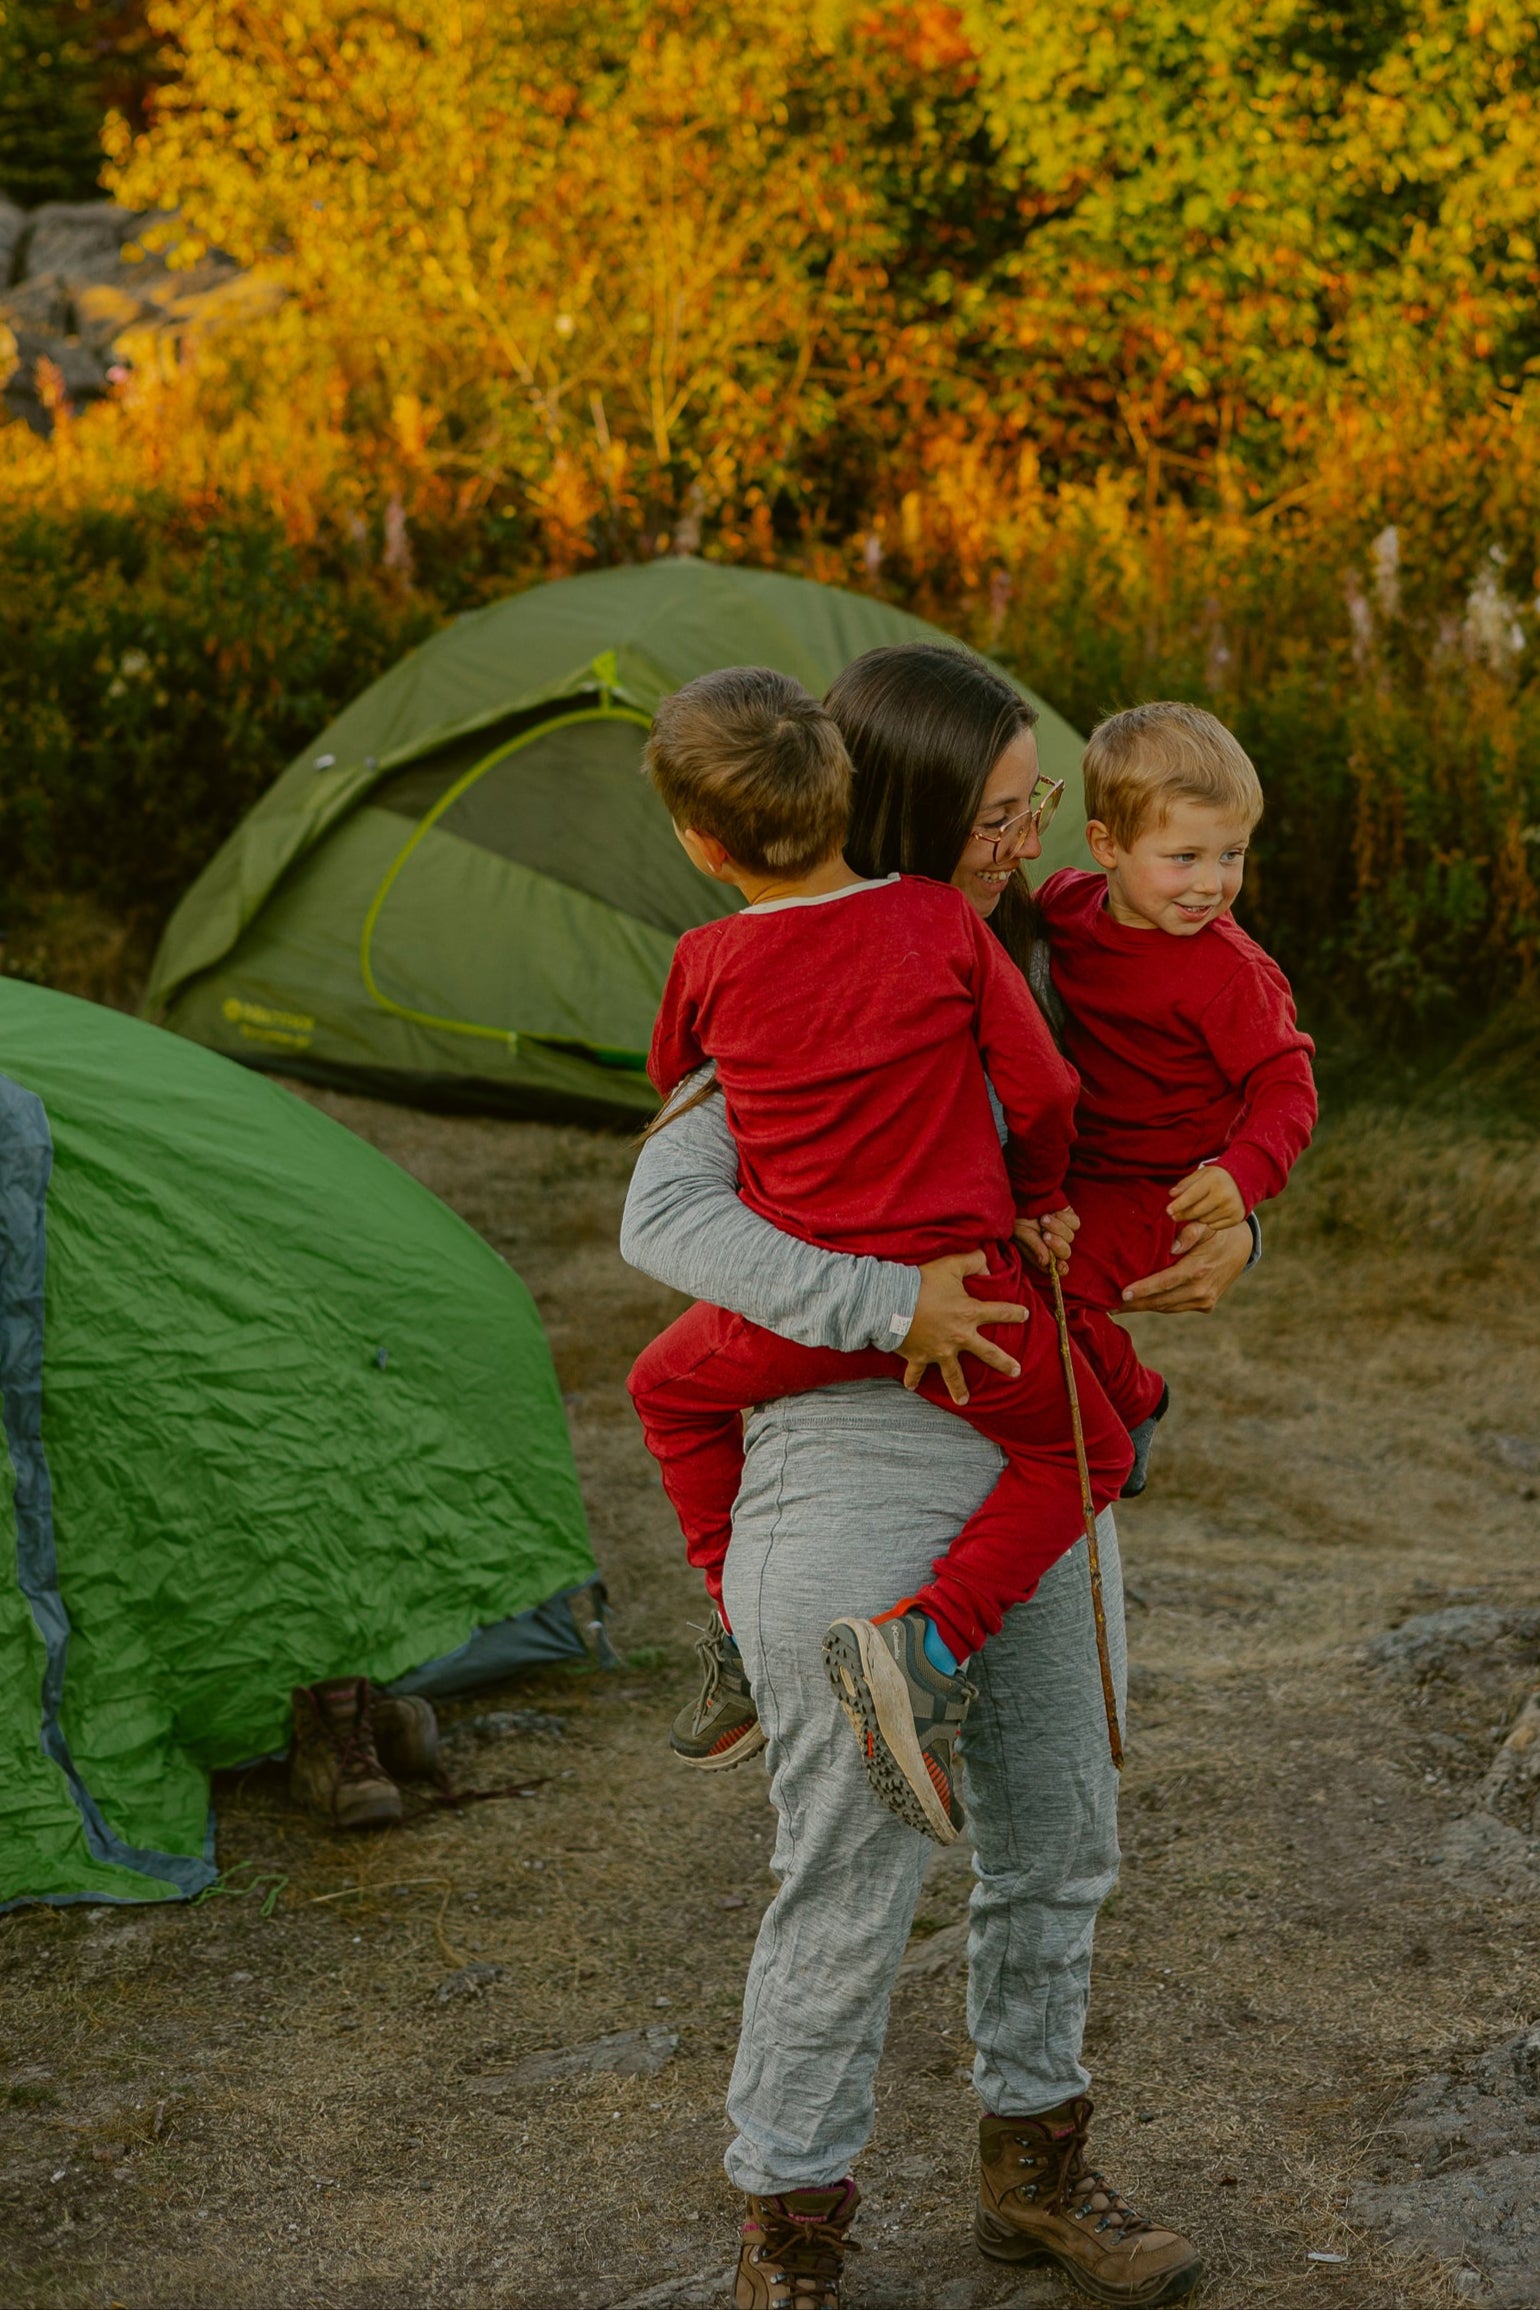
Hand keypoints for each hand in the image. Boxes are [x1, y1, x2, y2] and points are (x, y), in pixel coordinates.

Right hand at [898, 1250, 1027, 1405]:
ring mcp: (939, 1350)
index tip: (1024, 1315)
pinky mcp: (919, 1356)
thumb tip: (987, 1262)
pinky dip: (913, 1378)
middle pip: (987, 1353)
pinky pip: (916, 1371)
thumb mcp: (950, 1265)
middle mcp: (959, 1336)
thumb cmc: (921, 1282)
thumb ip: (972, 1261)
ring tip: (964, 1401)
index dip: (1014, 1312)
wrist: (890, 1302)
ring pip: (954, 1373)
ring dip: (959, 1388)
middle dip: (1003, 1362)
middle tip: (1016, 1371)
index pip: (999, 1312)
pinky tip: (911, 1387)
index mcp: (969, 1313)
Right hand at [1013, 1205, 1079, 1273]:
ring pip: (1070, 1237)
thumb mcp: (1022, 1233)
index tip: (1060, 1266)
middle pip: (1065, 1253)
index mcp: (1043, 1253)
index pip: (1056, 1267)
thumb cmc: (1020, 1217)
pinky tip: (1053, 1213)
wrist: (1027, 1195)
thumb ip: (1034, 1247)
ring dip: (1056, 1227)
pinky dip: (1064, 1218)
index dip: (1060, 1268)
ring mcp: (1064, 1232)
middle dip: (1057, 1245)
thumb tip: (1045, 1262)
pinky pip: (1075, 1224)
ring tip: (1043, 1218)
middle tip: (1045, 1236)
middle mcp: (1055, 1245)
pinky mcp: (1070, 1219)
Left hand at [1119, 1219, 1253, 1314]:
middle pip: (1162, 1300)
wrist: (1241, 1247)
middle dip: (1135, 1304)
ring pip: (1167, 1307)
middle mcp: (1202, 1289)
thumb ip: (1190, 1232)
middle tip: (1108, 1305)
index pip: (1166, 1282)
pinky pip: (1175, 1307)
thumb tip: (1173, 1245)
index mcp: (1199, 1269)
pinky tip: (1139, 1303)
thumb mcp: (1206, 1225)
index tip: (1122, 1295)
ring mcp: (1204, 1300)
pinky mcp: (1206, 1305)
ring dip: (1143, 1307)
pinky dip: (1157, 1305)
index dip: (1143, 1290)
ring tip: (1118, 1306)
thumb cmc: (1216, 1232)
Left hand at [1167, 1164, 1245, 1230]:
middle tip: (1174, 1216)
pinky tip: (1211, 1212)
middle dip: (1183, 1215)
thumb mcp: (1202, 1173)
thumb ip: (1186, 1184)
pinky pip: (1214, 1226)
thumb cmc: (1218, 1176)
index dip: (1178, 1205)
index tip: (1168, 1211)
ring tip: (1199, 1208)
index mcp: (1213, 1181)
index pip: (1191, 1196)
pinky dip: (1209, 1222)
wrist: (1246, 1179)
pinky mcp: (1237, 1217)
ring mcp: (1231, 1207)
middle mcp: (1224, 1195)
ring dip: (1197, 1217)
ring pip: (1204, 1220)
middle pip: (1196, 1212)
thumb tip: (1172, 1195)